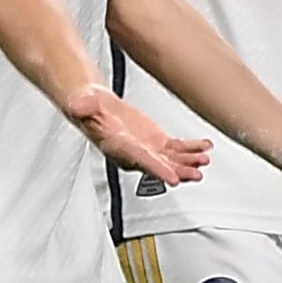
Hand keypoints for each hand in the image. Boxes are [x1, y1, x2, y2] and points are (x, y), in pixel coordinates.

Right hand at [64, 85, 211, 187]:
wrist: (94, 107)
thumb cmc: (88, 107)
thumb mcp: (83, 104)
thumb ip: (82, 106)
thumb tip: (76, 106)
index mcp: (118, 147)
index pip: (139, 160)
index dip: (156, 169)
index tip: (172, 178)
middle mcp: (134, 154)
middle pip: (159, 166)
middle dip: (178, 171)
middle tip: (194, 174)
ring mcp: (148, 149)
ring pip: (172, 160)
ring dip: (189, 162)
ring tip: (204, 160)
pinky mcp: (157, 142)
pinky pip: (177, 149)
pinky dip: (192, 149)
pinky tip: (204, 147)